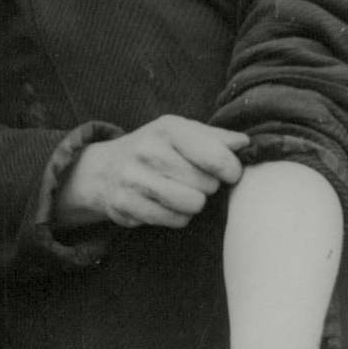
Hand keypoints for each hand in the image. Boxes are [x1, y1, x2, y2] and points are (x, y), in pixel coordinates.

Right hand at [58, 115, 247, 229]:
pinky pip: (174, 220)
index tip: (227, 173)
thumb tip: (245, 144)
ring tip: (181, 193)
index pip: (217, 157)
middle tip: (192, 181)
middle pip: (207, 185)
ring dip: (193, 203)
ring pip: (192, 204)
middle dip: (206, 187)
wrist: (102, 169)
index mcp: (168, 128)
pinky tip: (165, 205)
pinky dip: (176, 217)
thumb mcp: (181, 133)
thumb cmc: (154, 149)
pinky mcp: (125, 204)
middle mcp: (148, 150)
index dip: (230, 170)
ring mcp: (133, 178)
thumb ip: (215, 138)